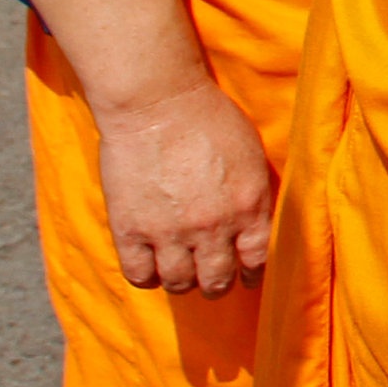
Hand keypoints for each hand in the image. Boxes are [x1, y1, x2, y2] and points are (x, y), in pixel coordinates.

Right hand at [93, 75, 275, 294]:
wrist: (157, 102)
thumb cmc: (208, 117)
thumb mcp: (250, 155)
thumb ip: (254, 194)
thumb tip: (256, 224)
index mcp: (249, 205)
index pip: (257, 259)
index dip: (251, 273)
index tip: (246, 277)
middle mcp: (214, 226)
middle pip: (218, 280)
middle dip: (217, 284)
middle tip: (211, 280)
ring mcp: (170, 231)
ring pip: (180, 284)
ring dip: (182, 283)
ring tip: (181, 274)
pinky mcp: (130, 230)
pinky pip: (140, 275)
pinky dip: (147, 278)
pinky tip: (151, 267)